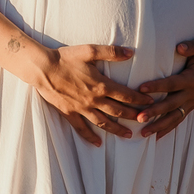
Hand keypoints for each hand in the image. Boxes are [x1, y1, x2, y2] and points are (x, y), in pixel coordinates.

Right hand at [27, 44, 149, 147]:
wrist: (42, 69)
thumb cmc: (65, 58)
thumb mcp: (90, 50)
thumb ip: (111, 52)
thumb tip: (131, 52)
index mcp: (101, 85)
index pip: (126, 95)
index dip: (140, 99)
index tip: (150, 102)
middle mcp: (94, 100)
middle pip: (118, 111)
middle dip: (134, 116)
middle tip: (145, 120)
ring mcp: (82, 109)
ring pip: (104, 123)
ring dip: (117, 130)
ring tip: (129, 135)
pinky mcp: (69, 113)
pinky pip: (82, 128)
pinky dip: (90, 137)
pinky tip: (98, 143)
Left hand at [137, 32, 193, 138]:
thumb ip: (192, 46)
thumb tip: (180, 47)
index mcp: (192, 79)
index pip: (172, 83)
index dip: (157, 86)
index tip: (141, 88)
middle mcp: (191, 93)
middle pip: (171, 105)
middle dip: (155, 112)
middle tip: (138, 118)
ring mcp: (191, 102)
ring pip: (174, 117)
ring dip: (159, 126)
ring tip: (143, 133)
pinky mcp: (189, 107)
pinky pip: (178, 120)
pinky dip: (167, 129)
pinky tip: (154, 137)